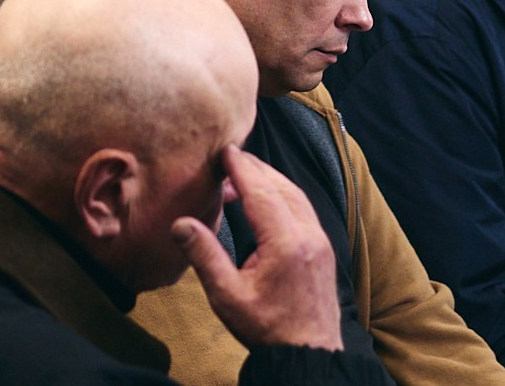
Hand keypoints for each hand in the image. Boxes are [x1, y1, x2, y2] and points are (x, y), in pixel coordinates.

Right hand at [176, 146, 342, 351]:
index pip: (260, 191)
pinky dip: (282, 195)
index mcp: (285, 242)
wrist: (309, 355)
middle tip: (229, 157)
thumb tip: (180, 223)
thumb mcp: (227, 296)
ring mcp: (320, 242)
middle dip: (255, 168)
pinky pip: (303, 210)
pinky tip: (265, 202)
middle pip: (281, 186)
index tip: (224, 149)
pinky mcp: (323, 251)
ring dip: (270, 180)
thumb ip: (204, 256)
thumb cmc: (267, 329)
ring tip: (243, 175)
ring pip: (296, 196)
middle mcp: (308, 235)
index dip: (240, 167)